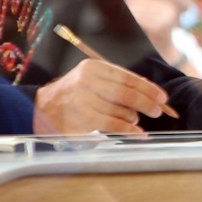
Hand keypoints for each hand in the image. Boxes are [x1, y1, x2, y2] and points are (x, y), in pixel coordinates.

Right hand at [35, 59, 170, 135]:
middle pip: (127, 93)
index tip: (162, 97)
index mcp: (92, 68)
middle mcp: (87, 82)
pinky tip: (138, 133)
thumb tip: (150, 94)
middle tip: (158, 111)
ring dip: (134, 117)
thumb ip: (116, 83)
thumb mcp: (90, 80)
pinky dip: (130, 130)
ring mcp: (83, 101)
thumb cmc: (72, 95)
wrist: (39, 109)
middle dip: (147, 103)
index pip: (127, 77)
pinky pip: (114, 125)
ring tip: (135, 120)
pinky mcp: (82, 119)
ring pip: (121, 110)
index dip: (148, 88)